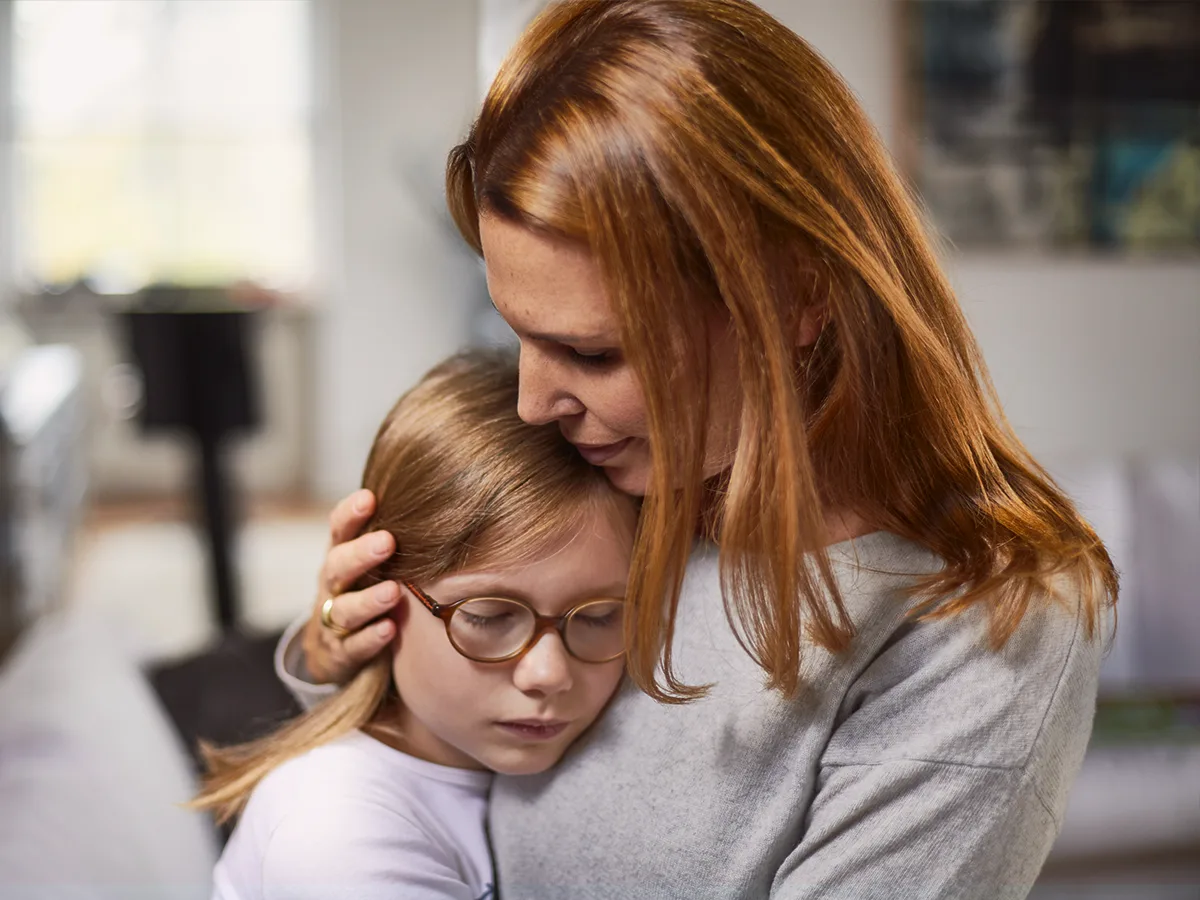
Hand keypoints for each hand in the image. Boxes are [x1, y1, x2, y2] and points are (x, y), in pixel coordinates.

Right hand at [301, 489, 400, 684]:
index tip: (370, 498)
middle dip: (360, 554)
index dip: (350, 514)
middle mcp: (333, 586)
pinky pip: (352, 647)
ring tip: (392, 592)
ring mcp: (333, 621)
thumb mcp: (368, 561)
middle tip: (387, 542)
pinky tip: (390, 630)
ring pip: (344, 609)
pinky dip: (370, 639)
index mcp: (340, 557)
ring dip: (368, 600)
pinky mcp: (340, 654)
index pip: (338, 530)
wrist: (333, 648)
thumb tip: (438, 494)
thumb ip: (388, 534)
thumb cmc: (363, 589)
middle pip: (337, 567)